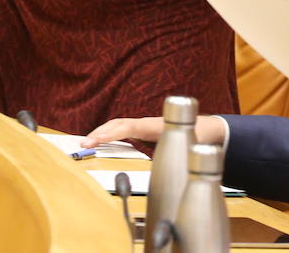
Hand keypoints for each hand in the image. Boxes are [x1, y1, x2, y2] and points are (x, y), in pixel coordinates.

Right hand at [82, 115, 224, 147]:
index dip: (112, 133)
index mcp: (154, 126)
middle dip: (100, 132)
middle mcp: (146, 123)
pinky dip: (108, 133)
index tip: (98, 139)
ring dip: (101, 132)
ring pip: (117, 124)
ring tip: (86, 143)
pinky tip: (100, 140)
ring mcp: (143, 125)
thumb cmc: (196, 136)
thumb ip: (179, 155)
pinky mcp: (142, 130)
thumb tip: (175, 165)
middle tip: (83, 144)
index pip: (128, 127)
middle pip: (118, 123)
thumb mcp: (189, 147)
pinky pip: (121, 129)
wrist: (205, 127)